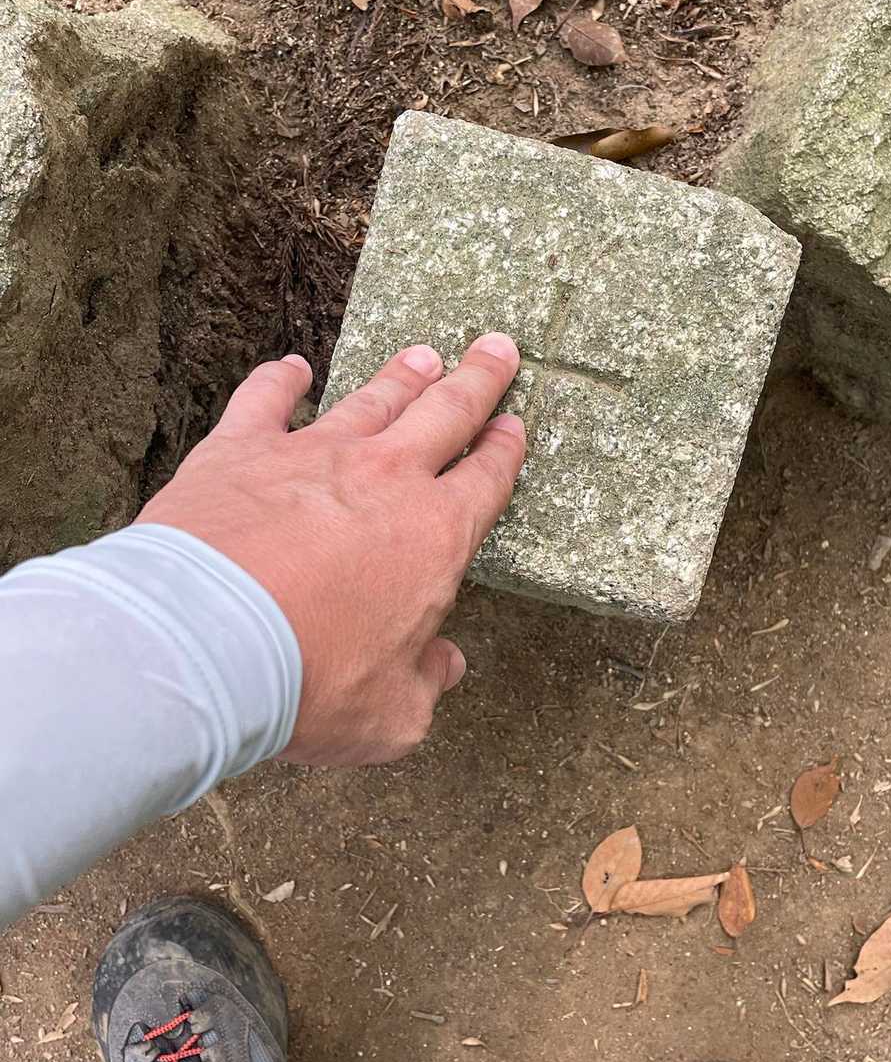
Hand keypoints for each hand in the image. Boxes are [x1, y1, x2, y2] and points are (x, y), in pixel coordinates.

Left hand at [137, 333, 525, 764]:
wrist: (205, 641)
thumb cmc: (310, 683)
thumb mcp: (392, 714)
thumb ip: (425, 684)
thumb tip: (445, 666)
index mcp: (435, 537)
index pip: (485, 481)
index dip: (504, 452)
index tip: (514, 426)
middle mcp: (385, 479)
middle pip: (445, 413)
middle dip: (477, 380)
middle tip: (497, 348)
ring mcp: (312, 455)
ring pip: (371, 400)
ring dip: (402, 376)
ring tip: (423, 354)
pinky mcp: (240, 448)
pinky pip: (266, 398)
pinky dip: (280, 378)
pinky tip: (291, 367)